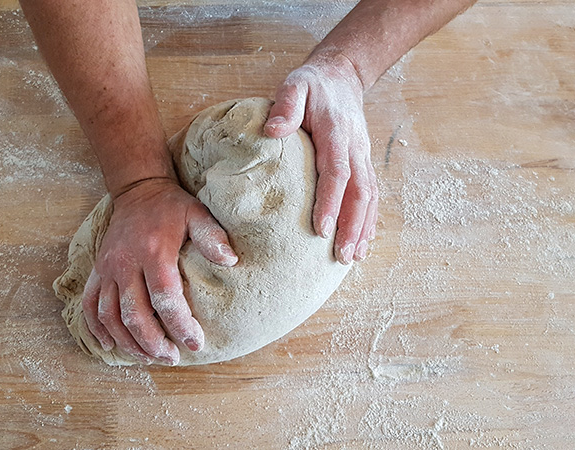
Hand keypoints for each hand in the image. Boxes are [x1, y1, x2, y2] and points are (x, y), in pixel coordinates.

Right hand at [81, 178, 237, 364]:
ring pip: (110, 316)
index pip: (165, 298)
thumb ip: (213, 237)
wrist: (138, 190)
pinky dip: (97, 329)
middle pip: (134, 314)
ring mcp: (107, 268)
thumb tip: (231, 261)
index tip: (195, 343)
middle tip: (172, 358)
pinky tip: (111, 345)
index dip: (180, 325)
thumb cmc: (171, 207)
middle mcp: (126, 263)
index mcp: (154, 252)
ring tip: (149, 357)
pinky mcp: (97, 270)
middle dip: (153, 342)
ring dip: (128, 342)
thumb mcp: (197, 214)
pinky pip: (90, 305)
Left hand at [264, 58, 377, 263]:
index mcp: (336, 132)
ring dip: (363, 228)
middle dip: (352, 225)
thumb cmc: (312, 85)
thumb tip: (272, 131)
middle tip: (341, 255)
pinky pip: (371, 194)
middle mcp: (355, 148)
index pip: (337, 172)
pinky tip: (362, 241)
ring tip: (353, 257)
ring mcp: (363, 156)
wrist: (341, 76)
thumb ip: (286, 105)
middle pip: (360, 192)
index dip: (331, 202)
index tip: (322, 230)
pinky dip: (369, 219)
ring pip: (369, 197)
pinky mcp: (363, 163)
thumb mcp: (294, 85)